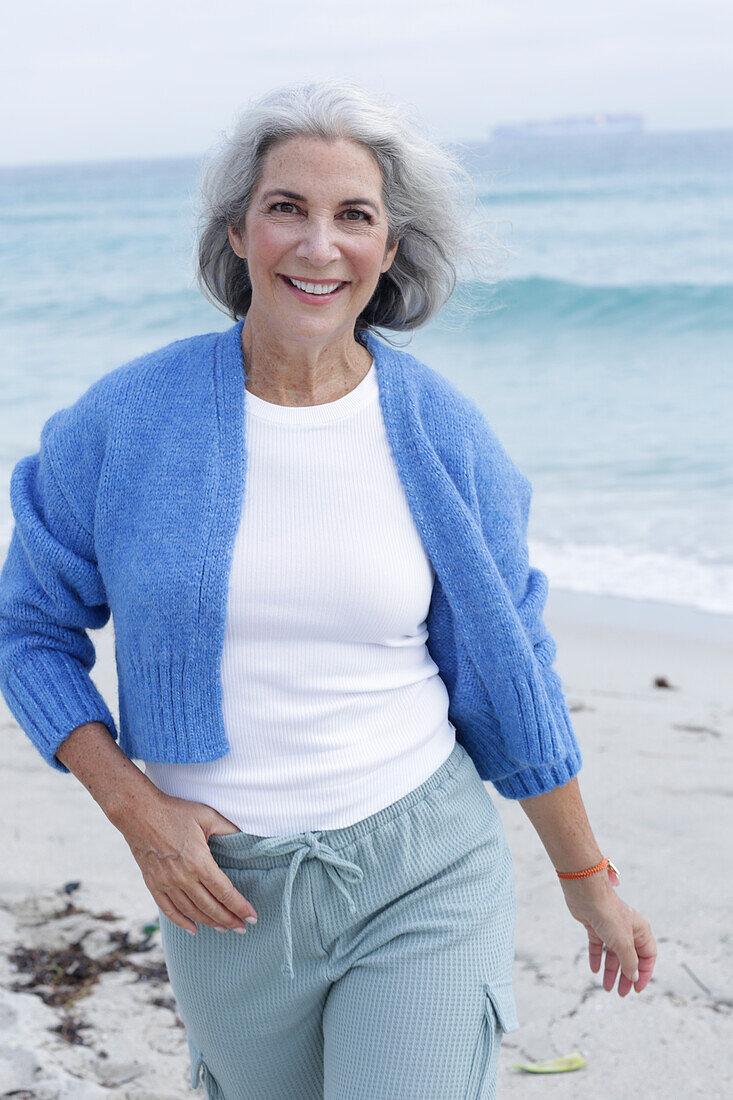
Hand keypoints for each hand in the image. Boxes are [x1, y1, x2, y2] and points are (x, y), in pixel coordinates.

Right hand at [119, 789, 257, 934]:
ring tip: (224, 928)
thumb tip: (247, 837)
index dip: (240, 907)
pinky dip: (181, 922)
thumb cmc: (175, 811)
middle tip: (242, 928)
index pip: (225, 892)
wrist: (138, 812)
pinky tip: (193, 929)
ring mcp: (166, 883)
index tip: (252, 917)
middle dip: (229, 920)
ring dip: (209, 922)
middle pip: (210, 907)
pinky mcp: (153, 884)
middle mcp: (183, 877)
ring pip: (191, 911)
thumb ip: (228, 828)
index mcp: (199, 861)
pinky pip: (168, 910)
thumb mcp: (207, 815)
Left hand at [559, 874, 656, 996]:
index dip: (644, 974)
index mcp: (641, 931)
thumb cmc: (608, 914)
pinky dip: (597, 958)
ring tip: (606, 987)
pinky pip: (598, 946)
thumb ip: (629, 962)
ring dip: (611, 971)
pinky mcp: (596, 926)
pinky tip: (594, 969)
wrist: (586, 894)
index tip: (637, 990)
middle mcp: (628, 930)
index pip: (648, 957)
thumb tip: (633, 977)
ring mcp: (611, 928)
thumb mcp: (622, 943)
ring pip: (613, 954)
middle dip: (625, 976)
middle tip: (620, 993)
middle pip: (630, 958)